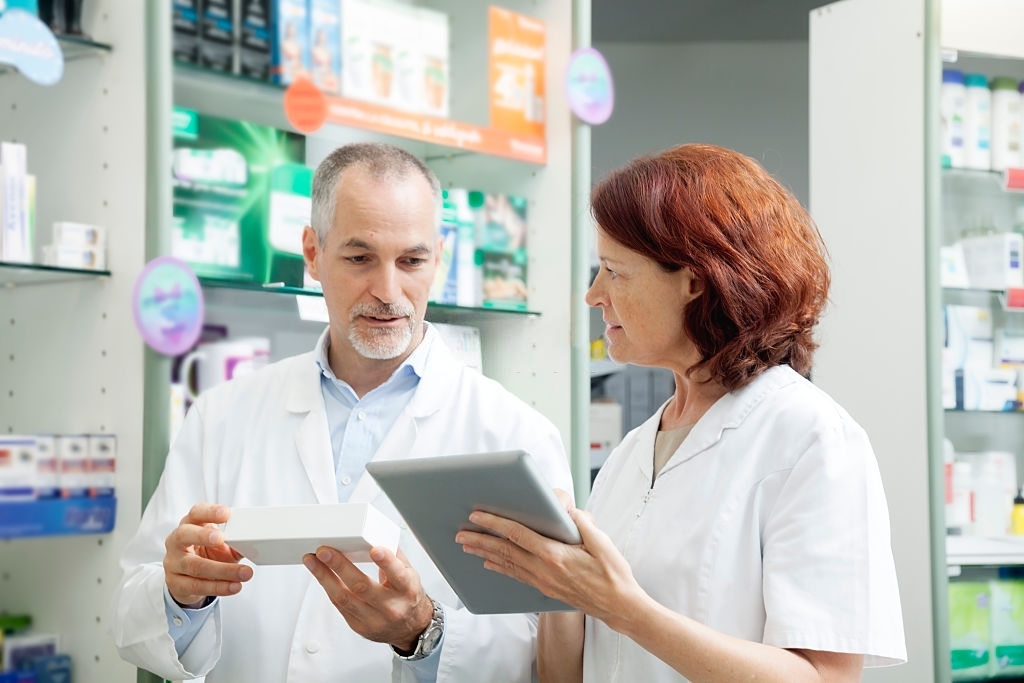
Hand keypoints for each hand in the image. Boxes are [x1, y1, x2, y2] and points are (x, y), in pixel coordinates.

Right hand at [164, 503, 252, 607]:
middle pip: (184, 535)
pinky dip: (219, 587)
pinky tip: (234, 586)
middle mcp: (177, 542)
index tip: (226, 513)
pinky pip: (197, 586)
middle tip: (221, 538)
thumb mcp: (220, 544)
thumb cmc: (207, 553)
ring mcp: (173, 563)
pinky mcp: (176, 584)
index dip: (209, 512)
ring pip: (195, 566)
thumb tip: (255, 543)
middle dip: (203, 536)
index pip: (195, 513)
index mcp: (190, 525)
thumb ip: (235, 541)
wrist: (189, 577)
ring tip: (244, 573)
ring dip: (223, 571)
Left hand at [303, 545, 433, 650]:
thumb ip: (394, 554)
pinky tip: (320, 574)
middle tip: (325, 551)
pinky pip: (339, 605)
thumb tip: (376, 533)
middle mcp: (391, 607)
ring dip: (325, 577)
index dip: (386, 562)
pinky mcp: (358, 626)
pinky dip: (328, 587)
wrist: (409, 627)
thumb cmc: (407, 596)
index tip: (375, 549)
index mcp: (407, 589)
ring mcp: (373, 619)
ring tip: (313, 561)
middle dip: (340, 566)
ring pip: (344, 598)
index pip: (398, 575)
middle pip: (362, 586)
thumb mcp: (410, 573)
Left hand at [456, 496, 644, 625]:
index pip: (518, 534)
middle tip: (459, 533)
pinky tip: (490, 563)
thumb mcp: (602, 543)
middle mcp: (544, 569)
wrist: (618, 606)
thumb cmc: (613, 574)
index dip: (495, 523)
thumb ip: (583, 523)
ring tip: (467, 546)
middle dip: (480, 540)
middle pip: (505, 551)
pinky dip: (500, 567)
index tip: (478, 515)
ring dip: (484, 554)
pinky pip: (517, 575)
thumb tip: (567, 509)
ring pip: (508, 564)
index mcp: (555, 555)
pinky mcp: (545, 589)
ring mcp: (543, 581)